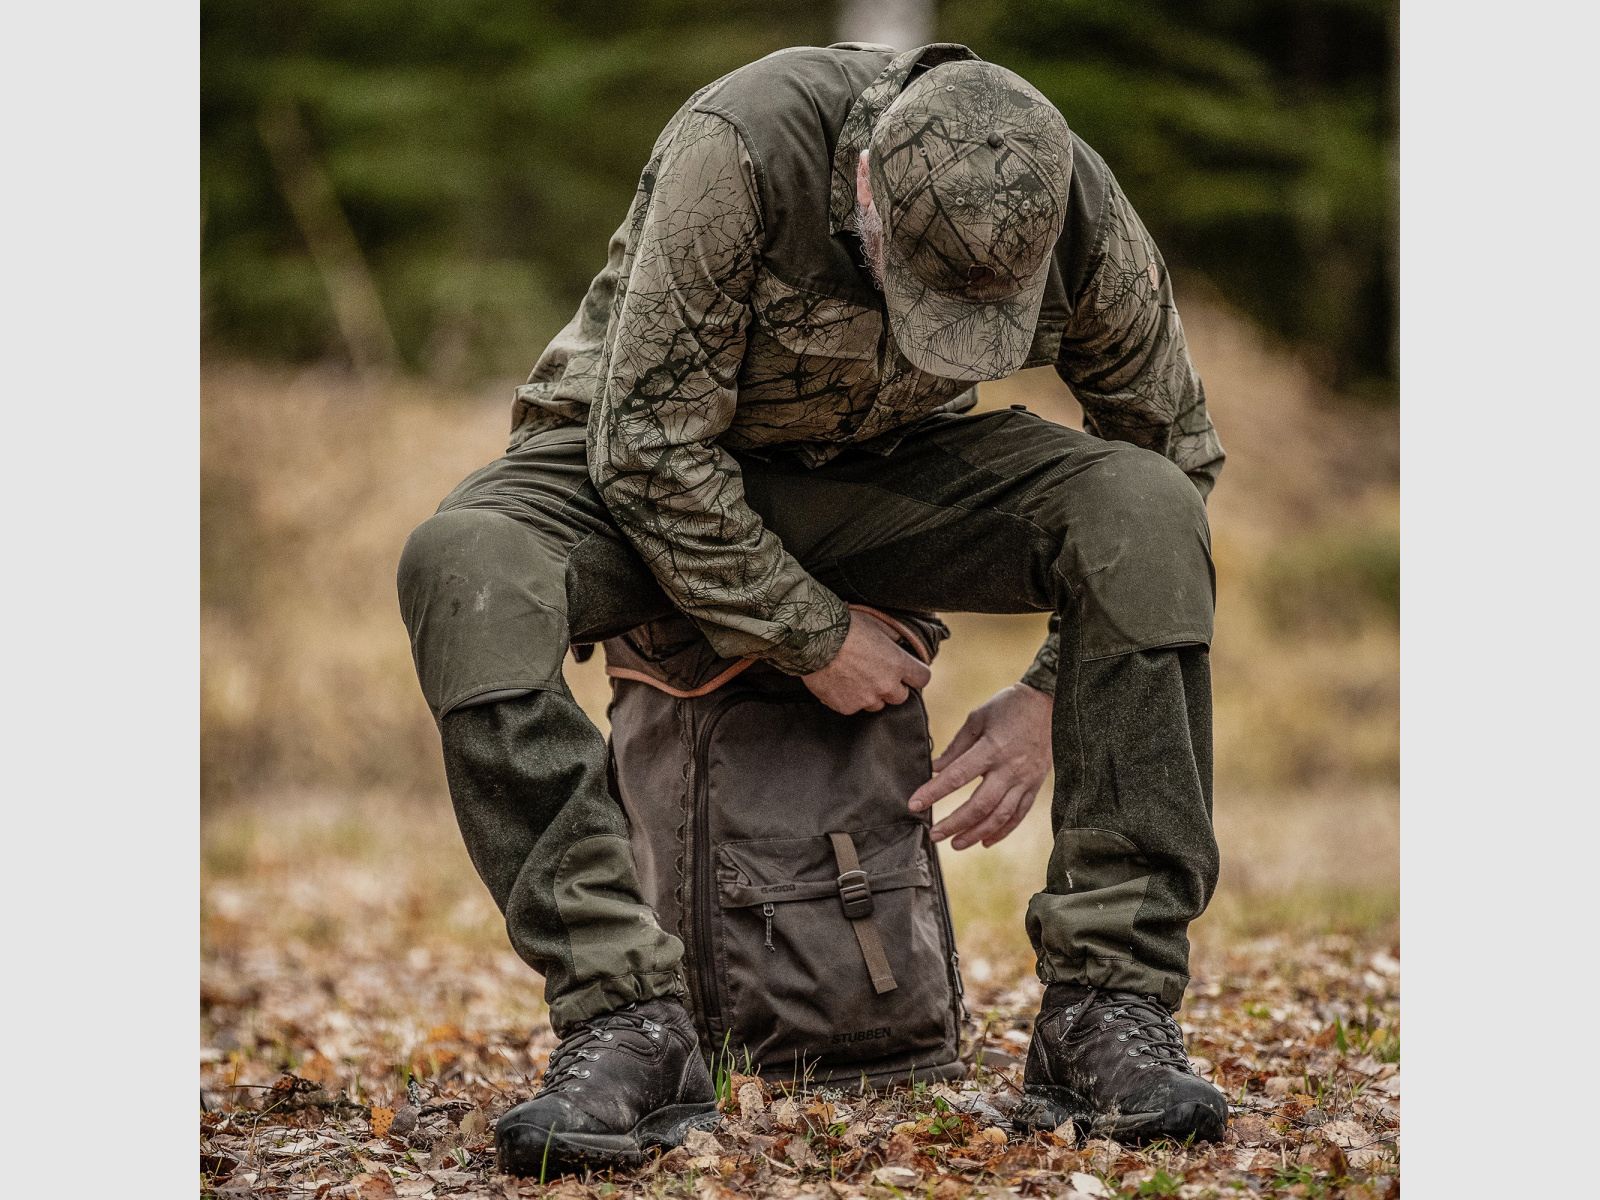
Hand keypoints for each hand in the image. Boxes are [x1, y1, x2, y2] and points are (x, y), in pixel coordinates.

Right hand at [803, 611, 931, 714]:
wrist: (813, 640)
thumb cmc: (845, 627)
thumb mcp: (876, 623)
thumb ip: (893, 638)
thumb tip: (900, 642)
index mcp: (898, 663)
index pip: (923, 678)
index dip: (916, 674)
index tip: (909, 672)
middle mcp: (886, 685)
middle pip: (901, 697)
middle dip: (892, 687)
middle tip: (877, 673)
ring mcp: (866, 698)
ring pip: (876, 704)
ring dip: (871, 694)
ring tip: (855, 677)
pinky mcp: (846, 707)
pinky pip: (853, 707)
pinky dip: (848, 698)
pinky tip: (838, 682)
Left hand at [909, 684, 1051, 848]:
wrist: (1050, 702)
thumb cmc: (1009, 706)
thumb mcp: (978, 718)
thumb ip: (957, 746)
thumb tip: (936, 768)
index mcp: (991, 748)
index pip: (956, 776)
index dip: (933, 793)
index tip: (914, 804)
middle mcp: (1009, 769)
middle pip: (979, 805)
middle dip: (954, 824)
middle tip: (934, 834)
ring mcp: (1025, 780)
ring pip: (1000, 816)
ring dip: (976, 833)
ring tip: (955, 844)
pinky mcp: (1035, 785)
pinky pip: (1019, 814)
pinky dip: (1002, 831)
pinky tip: (985, 841)